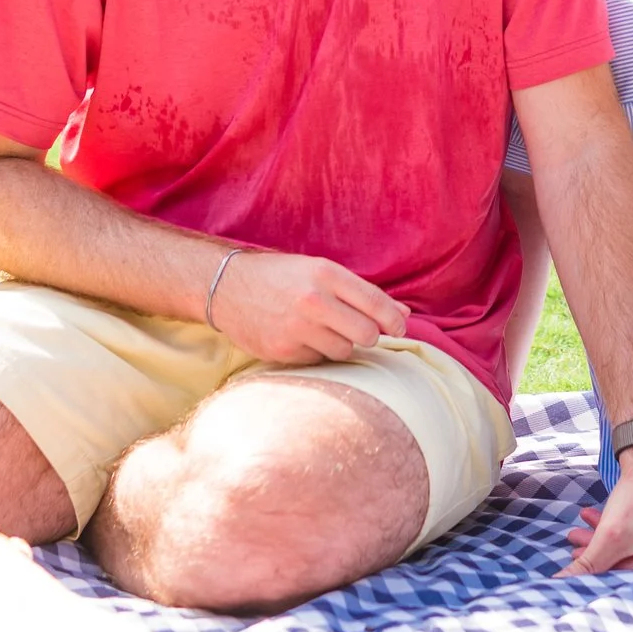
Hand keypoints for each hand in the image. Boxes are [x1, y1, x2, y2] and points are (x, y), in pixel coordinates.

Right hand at [205, 251, 409, 364]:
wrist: (227, 287)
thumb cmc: (281, 276)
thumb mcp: (320, 271)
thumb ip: (361, 292)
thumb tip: (405, 313)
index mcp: (326, 274)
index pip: (376, 303)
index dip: (395, 320)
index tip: (400, 327)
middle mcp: (313, 301)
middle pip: (367, 334)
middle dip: (370, 336)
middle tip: (362, 331)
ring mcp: (297, 328)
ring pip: (344, 351)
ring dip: (341, 344)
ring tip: (324, 330)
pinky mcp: (282, 350)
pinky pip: (318, 360)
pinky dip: (316, 352)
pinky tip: (302, 337)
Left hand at [558, 447, 632, 576]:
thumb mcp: (612, 534)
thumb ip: (589, 564)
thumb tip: (563, 584)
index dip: (604, 574)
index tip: (579, 568)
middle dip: (602, 554)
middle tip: (575, 547)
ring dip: (607, 542)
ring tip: (579, 532)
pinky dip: (622, 532)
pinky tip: (596, 523)